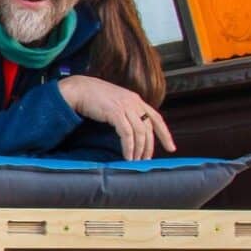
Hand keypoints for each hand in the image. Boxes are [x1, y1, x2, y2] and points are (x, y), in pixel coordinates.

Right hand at [58, 75, 175, 160]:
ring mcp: (125, 106)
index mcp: (136, 99)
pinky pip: (127, 134)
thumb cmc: (94, 97)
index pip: (156, 118)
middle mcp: (134, 102)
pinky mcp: (115, 113)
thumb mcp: (116, 102)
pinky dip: (129, 147)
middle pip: (149, 128)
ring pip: (140, 133)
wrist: (79, 89)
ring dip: (139, 149)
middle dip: (149, 147)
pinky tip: (127, 156)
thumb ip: (127, 111)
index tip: (171, 148)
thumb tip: (133, 130)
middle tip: (146, 160)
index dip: (165, 134)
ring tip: (135, 161)